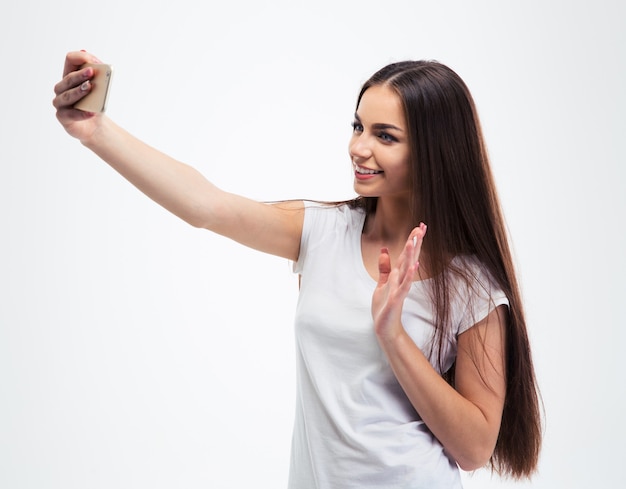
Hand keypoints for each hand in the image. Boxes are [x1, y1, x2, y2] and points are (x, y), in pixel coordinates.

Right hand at [52, 51, 104, 141]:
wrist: (94, 126)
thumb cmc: (94, 105)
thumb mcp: (99, 90)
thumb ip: (98, 78)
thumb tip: (97, 65)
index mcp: (70, 77)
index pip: (70, 60)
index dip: (81, 58)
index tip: (95, 62)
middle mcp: (61, 88)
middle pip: (68, 78)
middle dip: (80, 75)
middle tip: (91, 72)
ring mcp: (60, 103)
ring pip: (68, 95)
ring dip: (79, 91)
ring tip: (90, 88)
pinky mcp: (63, 117)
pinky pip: (70, 114)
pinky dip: (81, 113)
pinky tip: (91, 112)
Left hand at [372, 223, 426, 341]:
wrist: (385, 327)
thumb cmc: (384, 306)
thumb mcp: (382, 283)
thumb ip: (384, 267)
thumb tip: (384, 250)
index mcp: (398, 275)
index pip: (407, 254)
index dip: (413, 240)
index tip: (420, 226)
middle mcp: (401, 279)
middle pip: (410, 257)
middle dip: (416, 242)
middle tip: (423, 227)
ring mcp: (400, 288)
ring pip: (407, 268)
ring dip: (411, 255)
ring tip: (415, 240)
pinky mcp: (396, 298)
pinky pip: (404, 285)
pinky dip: (409, 276)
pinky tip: (414, 266)